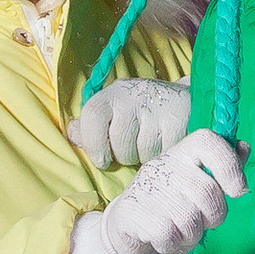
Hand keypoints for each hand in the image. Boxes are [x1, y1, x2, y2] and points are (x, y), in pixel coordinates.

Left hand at [68, 77, 193, 169]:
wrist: (182, 99)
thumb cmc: (139, 112)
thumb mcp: (112, 113)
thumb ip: (90, 126)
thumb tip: (72, 134)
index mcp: (112, 94)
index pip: (92, 115)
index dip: (93, 144)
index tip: (102, 159)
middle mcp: (134, 95)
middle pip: (120, 144)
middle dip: (124, 155)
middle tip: (133, 147)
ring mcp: (158, 106)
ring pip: (143, 153)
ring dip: (145, 157)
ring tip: (150, 143)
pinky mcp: (179, 119)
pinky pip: (165, 153)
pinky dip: (164, 156)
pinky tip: (165, 143)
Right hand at [69, 128, 246, 253]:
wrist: (132, 225)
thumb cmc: (175, 203)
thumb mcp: (200, 183)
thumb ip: (224, 166)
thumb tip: (243, 147)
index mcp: (184, 152)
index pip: (208, 143)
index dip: (229, 165)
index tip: (238, 190)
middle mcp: (164, 164)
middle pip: (207, 192)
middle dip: (213, 216)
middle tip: (202, 220)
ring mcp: (146, 187)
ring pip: (189, 220)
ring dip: (191, 234)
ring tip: (181, 229)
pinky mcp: (132, 212)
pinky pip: (168, 236)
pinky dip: (172, 244)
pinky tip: (164, 237)